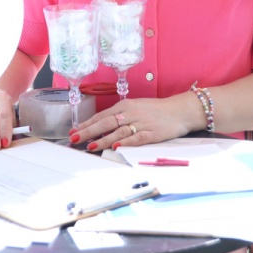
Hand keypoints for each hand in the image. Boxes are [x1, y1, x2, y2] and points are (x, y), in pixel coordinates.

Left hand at [70, 96, 198, 150]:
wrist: (180, 110)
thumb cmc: (156, 110)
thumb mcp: (135, 107)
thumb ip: (119, 116)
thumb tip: (100, 127)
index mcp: (125, 105)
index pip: (101, 115)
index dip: (86, 124)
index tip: (73, 131)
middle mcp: (131, 113)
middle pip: (106, 122)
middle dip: (88, 131)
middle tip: (74, 139)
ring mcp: (141, 123)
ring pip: (118, 132)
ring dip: (103, 139)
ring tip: (90, 146)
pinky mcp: (152, 133)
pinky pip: (136, 138)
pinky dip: (125, 142)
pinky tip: (115, 147)